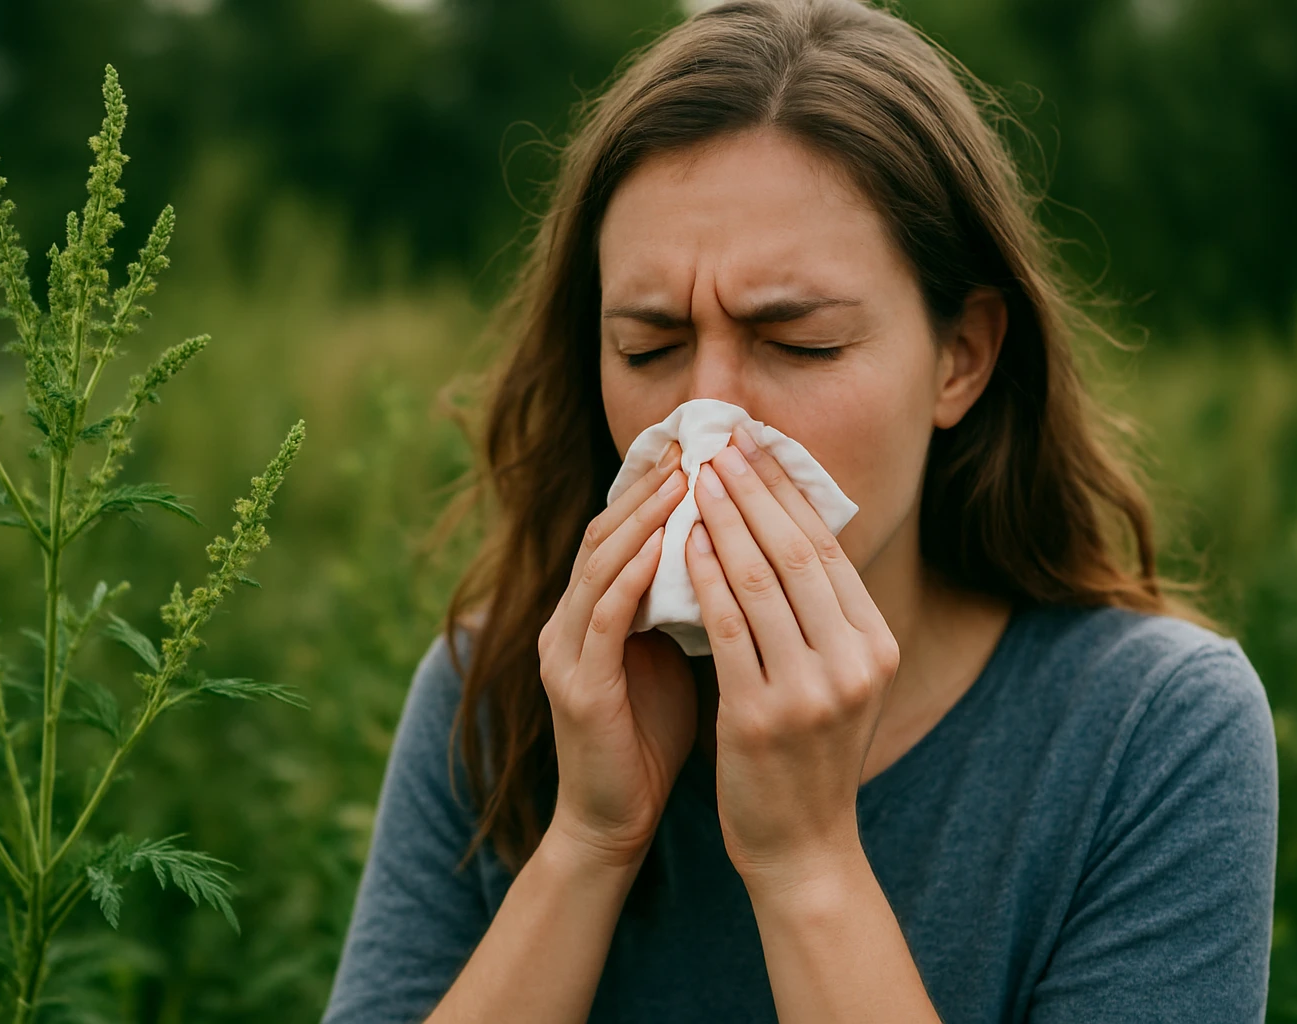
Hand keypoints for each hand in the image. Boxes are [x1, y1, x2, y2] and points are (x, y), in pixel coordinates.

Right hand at [538, 439, 697, 867]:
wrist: (616, 818)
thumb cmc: (651, 735)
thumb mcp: (672, 654)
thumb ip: (685, 603)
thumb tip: (732, 548)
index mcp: (592, 610)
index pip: (621, 528)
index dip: (655, 484)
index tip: (701, 444)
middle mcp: (569, 620)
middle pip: (606, 532)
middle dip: (650, 485)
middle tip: (693, 443)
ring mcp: (564, 651)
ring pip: (600, 565)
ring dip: (642, 519)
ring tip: (683, 479)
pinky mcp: (574, 686)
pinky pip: (603, 619)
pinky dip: (630, 577)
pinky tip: (661, 548)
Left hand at [684, 425, 899, 884]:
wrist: (802, 845)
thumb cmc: (809, 754)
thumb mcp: (838, 679)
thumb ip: (822, 615)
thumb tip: (785, 528)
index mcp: (877, 645)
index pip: (828, 548)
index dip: (787, 491)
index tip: (754, 447)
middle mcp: (855, 662)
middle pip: (798, 552)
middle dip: (754, 489)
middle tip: (719, 444)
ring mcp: (812, 690)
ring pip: (761, 581)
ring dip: (723, 520)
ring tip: (694, 478)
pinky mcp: (762, 716)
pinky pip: (727, 628)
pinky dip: (703, 578)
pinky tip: (680, 543)